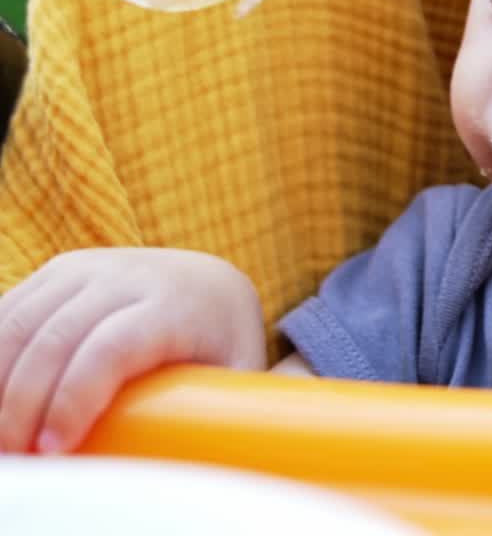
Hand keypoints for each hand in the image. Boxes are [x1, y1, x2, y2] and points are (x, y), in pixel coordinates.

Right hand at [0, 247, 265, 454]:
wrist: (210, 284)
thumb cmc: (220, 345)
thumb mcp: (235, 376)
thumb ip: (220, 415)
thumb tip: (211, 457)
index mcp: (176, 304)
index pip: (113, 347)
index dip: (74, 398)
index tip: (55, 449)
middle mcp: (130, 276)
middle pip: (57, 339)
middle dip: (23, 405)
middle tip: (18, 458)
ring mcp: (91, 268)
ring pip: (21, 323)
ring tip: (6, 438)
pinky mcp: (61, 271)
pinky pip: (10, 311)